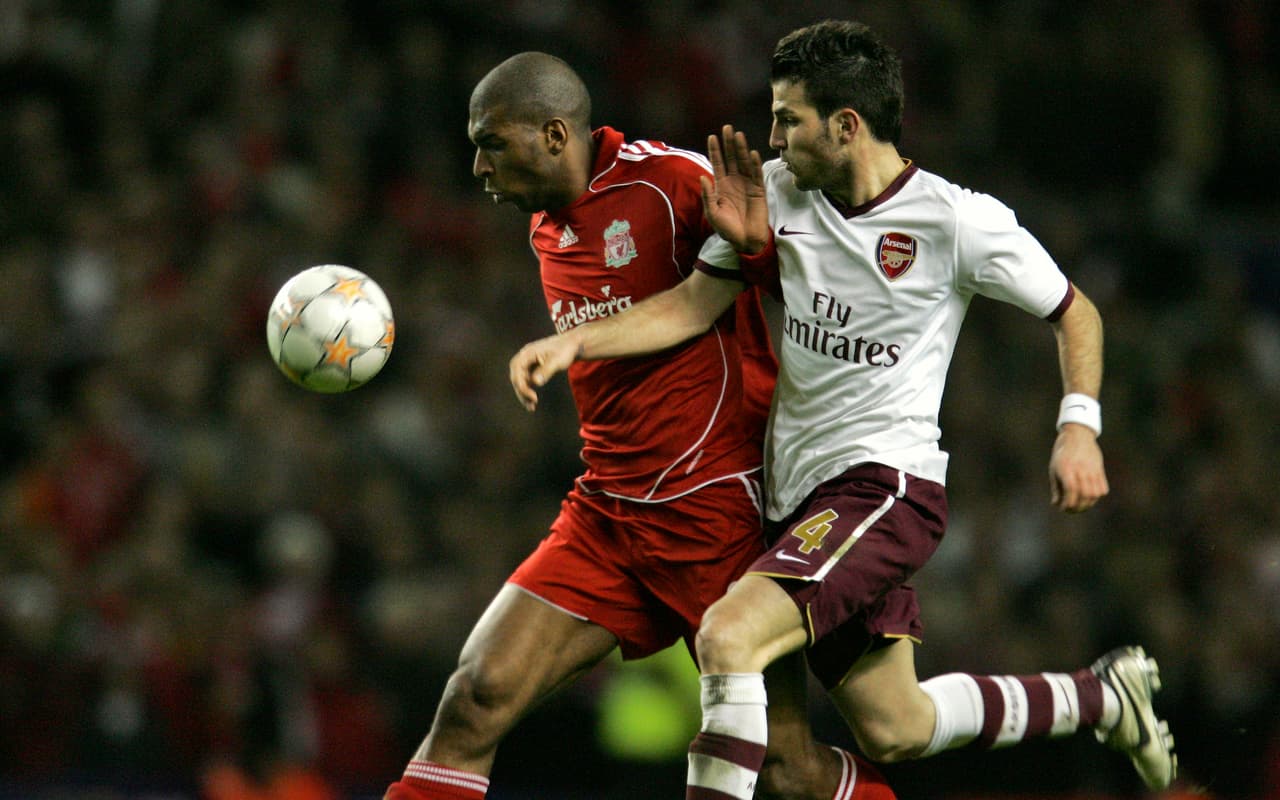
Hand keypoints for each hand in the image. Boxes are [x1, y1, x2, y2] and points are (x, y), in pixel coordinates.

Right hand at [509, 333, 580, 410]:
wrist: (572, 345)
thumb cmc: (565, 350)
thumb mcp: (558, 361)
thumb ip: (546, 371)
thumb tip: (535, 382)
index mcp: (527, 353)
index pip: (517, 370)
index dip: (522, 385)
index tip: (533, 397)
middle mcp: (524, 357)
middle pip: (515, 376)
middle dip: (521, 392)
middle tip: (531, 405)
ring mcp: (527, 363)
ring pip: (520, 380)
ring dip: (523, 393)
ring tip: (531, 407)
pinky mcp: (531, 368)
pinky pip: (525, 381)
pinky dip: (527, 390)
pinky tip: (533, 401)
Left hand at [700, 124, 769, 253]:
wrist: (745, 241)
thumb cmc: (727, 229)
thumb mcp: (712, 213)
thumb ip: (708, 196)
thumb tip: (703, 177)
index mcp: (722, 186)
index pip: (718, 164)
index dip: (715, 150)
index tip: (712, 136)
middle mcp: (734, 182)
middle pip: (731, 158)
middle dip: (729, 143)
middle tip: (727, 127)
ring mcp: (747, 185)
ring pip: (744, 163)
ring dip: (742, 149)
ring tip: (738, 135)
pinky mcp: (759, 190)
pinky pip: (757, 175)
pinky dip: (755, 164)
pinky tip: (752, 153)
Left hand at [1049, 424, 1108, 511]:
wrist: (1077, 436)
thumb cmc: (1062, 454)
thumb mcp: (1054, 469)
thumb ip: (1056, 488)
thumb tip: (1056, 504)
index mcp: (1066, 469)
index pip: (1070, 492)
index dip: (1067, 504)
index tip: (1063, 508)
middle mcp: (1080, 470)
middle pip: (1084, 495)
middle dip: (1078, 507)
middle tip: (1072, 510)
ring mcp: (1092, 470)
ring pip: (1095, 494)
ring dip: (1088, 504)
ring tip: (1080, 505)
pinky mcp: (1100, 470)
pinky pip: (1103, 489)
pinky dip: (1097, 496)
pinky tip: (1089, 497)